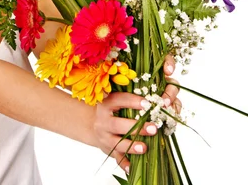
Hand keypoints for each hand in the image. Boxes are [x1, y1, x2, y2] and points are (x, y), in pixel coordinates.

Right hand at [93, 55, 180, 172]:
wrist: (91, 123)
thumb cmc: (111, 106)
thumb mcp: (115, 94)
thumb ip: (131, 88)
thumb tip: (156, 78)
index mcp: (106, 102)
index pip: (120, 100)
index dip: (134, 102)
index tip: (149, 103)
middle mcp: (103, 119)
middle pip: (118, 124)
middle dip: (137, 126)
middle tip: (154, 127)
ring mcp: (104, 136)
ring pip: (117, 143)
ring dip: (131, 146)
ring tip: (145, 148)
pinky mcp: (107, 149)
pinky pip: (116, 158)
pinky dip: (124, 164)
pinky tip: (132, 169)